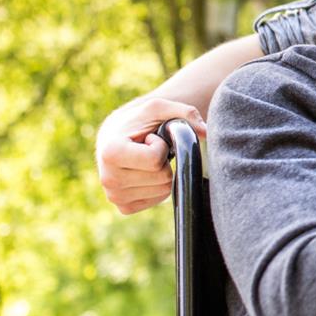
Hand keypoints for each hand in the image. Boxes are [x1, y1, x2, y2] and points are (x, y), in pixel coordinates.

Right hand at [94, 96, 206, 214]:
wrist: (115, 137)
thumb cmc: (139, 121)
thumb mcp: (159, 108)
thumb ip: (185, 113)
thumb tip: (206, 132)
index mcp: (111, 153)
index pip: (155, 160)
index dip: (161, 146)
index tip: (149, 138)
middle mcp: (108, 179)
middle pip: (162, 177)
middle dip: (163, 161)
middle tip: (148, 150)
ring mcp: (115, 196)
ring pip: (164, 190)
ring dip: (162, 173)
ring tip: (145, 160)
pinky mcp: (124, 207)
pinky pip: (159, 199)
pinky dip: (158, 185)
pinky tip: (144, 173)